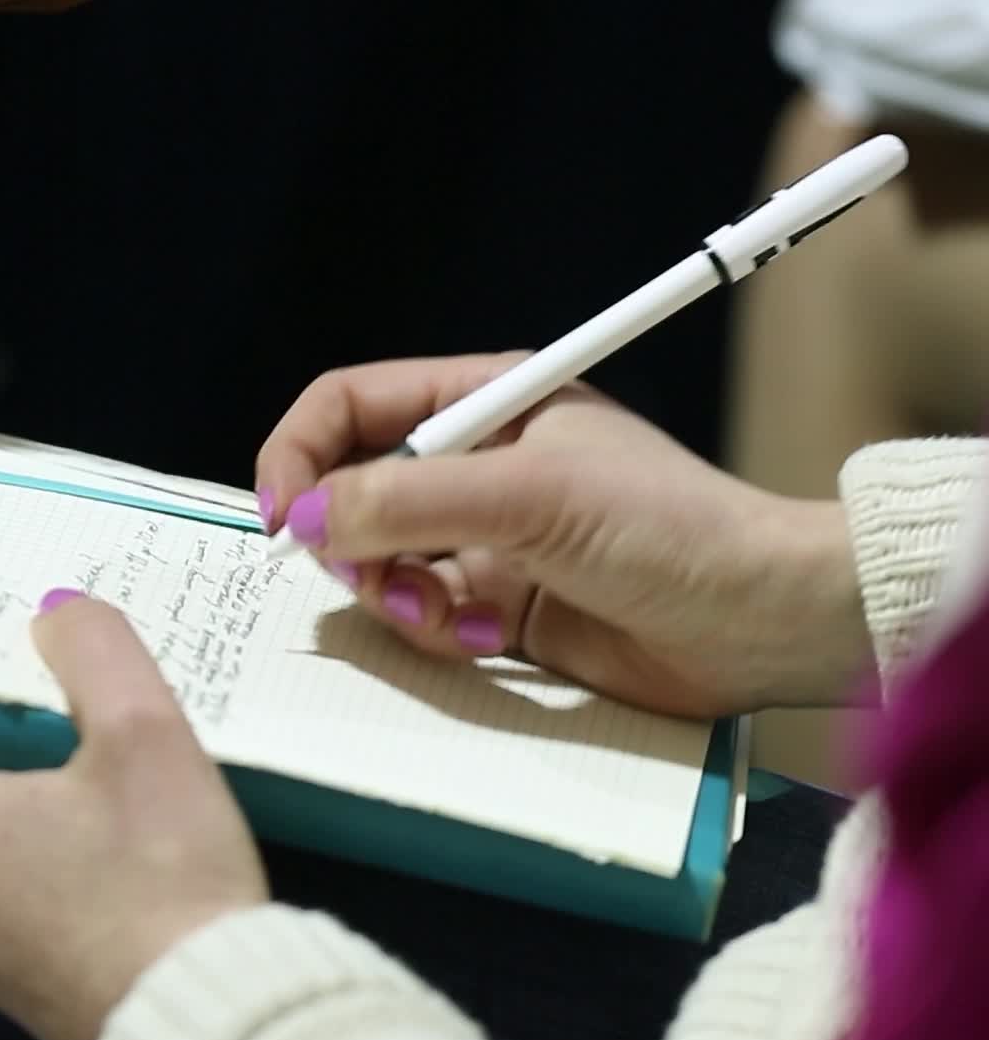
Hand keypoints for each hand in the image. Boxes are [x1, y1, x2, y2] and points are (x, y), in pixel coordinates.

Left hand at [0, 594, 267, 1039]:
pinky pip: (37, 915)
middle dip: (44, 767)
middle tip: (119, 746)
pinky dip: (74, 890)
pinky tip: (133, 880)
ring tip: (136, 812)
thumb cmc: (162, 861)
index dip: (13, 702)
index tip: (71, 692)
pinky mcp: (20, 1002)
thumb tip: (55, 610)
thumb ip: (94, 648)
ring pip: (12, 858)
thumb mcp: (142, 727)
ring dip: (61, 830)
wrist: (205, 1010)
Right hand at [256, 354, 871, 717]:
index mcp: (483, 404)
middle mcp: (473, 466)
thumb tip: (306, 520)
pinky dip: (438, 631)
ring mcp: (482, 538)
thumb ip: (412, 499)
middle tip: (385, 579)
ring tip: (450, 614)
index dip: (301, 454)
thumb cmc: (667, 528)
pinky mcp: (497, 604)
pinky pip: (423, 615)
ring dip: (396, 595)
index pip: (349, 406)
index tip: (284, 519)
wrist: (754, 620)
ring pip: (378, 563)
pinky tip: (492, 635)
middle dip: (353, 543)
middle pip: (351, 491)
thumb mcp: (535, 495)